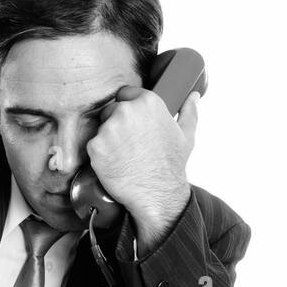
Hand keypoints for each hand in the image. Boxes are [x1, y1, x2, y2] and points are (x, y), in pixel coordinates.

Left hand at [86, 87, 198, 251]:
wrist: (156, 193)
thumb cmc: (171, 165)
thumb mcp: (186, 135)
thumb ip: (188, 111)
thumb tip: (193, 97)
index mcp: (148, 102)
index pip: (125, 93)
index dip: (127, 107)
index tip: (131, 122)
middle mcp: (126, 111)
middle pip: (111, 110)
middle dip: (116, 123)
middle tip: (128, 144)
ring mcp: (109, 128)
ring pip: (101, 128)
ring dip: (107, 139)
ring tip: (123, 155)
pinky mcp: (96, 146)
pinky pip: (93, 146)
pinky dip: (100, 155)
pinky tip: (114, 163)